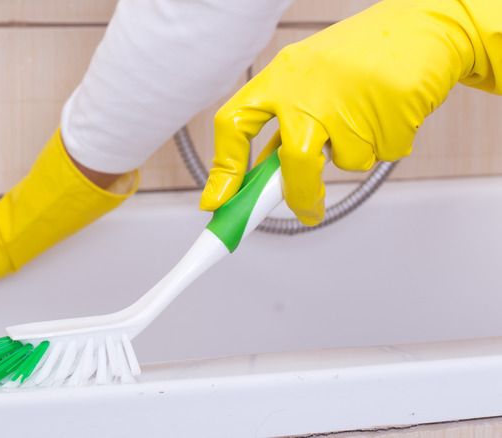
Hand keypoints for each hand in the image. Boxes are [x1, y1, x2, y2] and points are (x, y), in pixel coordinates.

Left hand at [200, 0, 495, 225]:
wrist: (422, 25)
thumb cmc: (357, 57)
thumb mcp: (307, 82)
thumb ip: (283, 126)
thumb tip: (261, 179)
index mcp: (279, 77)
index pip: (234, 124)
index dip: (224, 169)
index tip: (217, 202)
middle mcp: (309, 89)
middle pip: (296, 162)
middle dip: (302, 195)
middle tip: (308, 210)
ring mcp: (351, 100)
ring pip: (346, 161)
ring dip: (356, 152)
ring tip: (367, 115)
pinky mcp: (391, 111)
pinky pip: (381, 154)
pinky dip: (386, 143)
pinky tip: (390, 112)